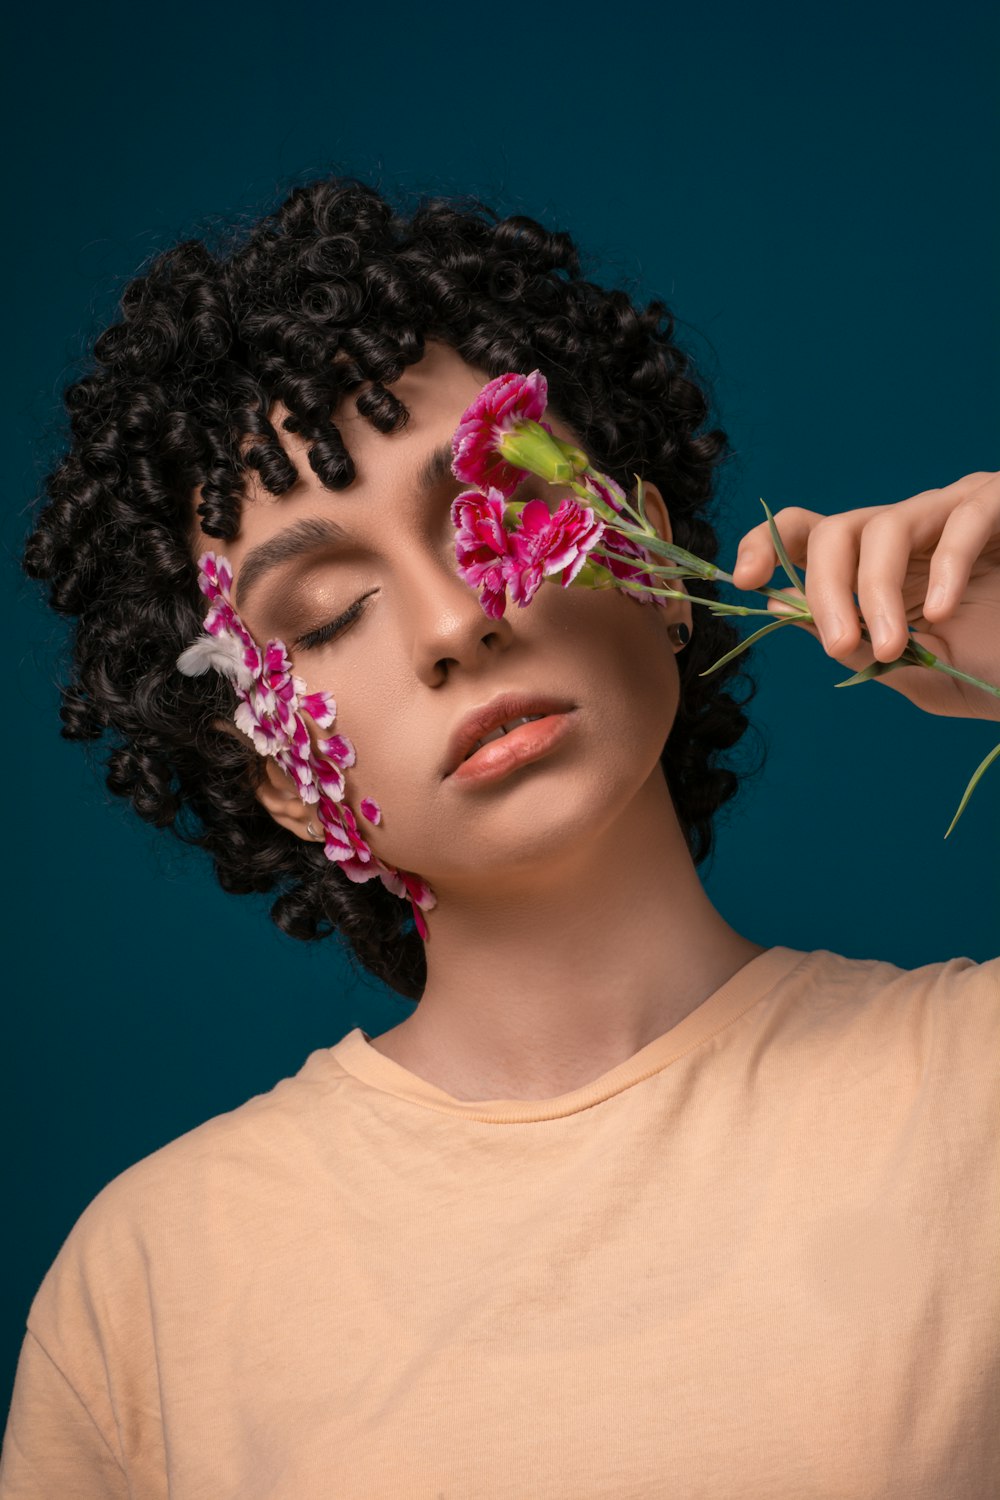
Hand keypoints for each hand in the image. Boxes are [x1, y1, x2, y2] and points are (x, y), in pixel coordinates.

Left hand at [731, 471, 999, 720]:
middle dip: (825, 589)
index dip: (767, 544)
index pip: (806, 532)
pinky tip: (943, 613)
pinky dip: (946, 569)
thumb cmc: (994, 668)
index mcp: (877, 567)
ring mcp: (954, 511)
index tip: (742, 578)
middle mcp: (908, 530)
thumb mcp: (914, 671)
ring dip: (877, 592)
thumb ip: (853, 642)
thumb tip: (778, 607)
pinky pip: (963, 521)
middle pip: (835, 530)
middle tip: (839, 645)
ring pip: (886, 526)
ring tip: (896, 646)